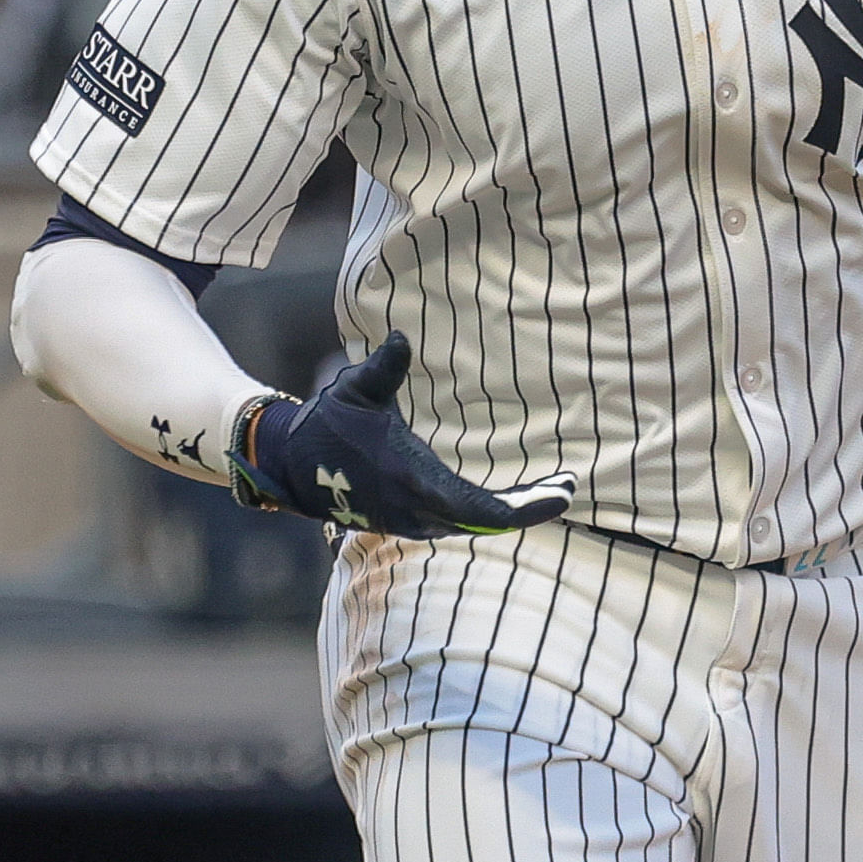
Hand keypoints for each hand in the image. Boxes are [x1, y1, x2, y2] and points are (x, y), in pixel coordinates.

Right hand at [235, 332, 571, 537]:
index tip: (563, 492)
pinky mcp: (410, 521)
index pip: (483, 508)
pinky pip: (461, 522)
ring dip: (513, 511)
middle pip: (488, 522)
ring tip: (552, 491)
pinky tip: (514, 500)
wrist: (295, 465)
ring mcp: (413, 520)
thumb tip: (401, 338)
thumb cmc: (331, 421)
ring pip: (475, 524)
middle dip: (530, 507)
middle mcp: (417, 509)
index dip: (527, 507)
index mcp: (411, 479)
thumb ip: (383, 367)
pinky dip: (489, 514)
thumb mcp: (355, 389)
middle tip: (567, 488)